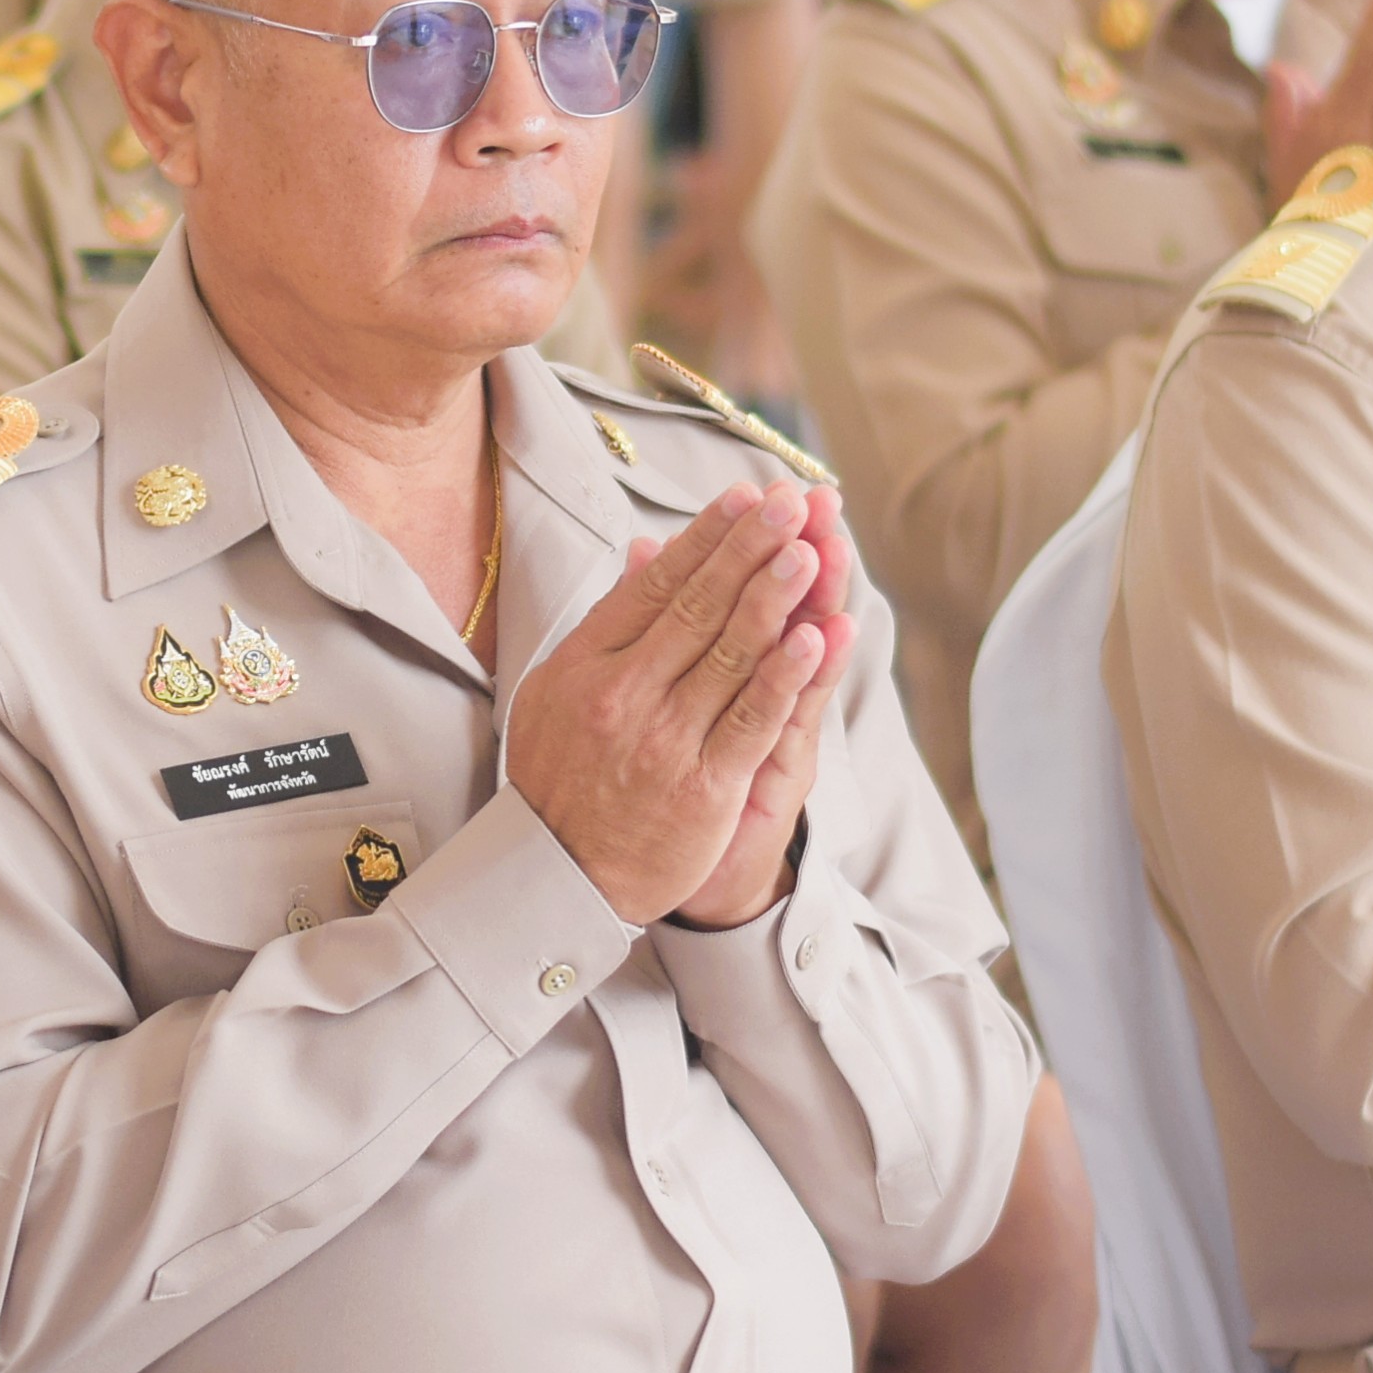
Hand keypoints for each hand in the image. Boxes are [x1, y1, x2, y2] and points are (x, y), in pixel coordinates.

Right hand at [506, 478, 851, 927]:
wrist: (558, 877)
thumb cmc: (562, 777)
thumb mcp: (558, 690)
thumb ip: (608, 623)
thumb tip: (646, 552)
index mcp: (588, 664)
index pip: (655, 585)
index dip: (705, 537)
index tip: (745, 495)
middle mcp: (624, 695)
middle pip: (698, 607)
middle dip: (750, 548)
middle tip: (791, 502)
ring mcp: (665, 740)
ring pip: (730, 654)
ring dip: (775, 596)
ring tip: (812, 548)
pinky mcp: (704, 786)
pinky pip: (752, 720)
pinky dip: (786, 676)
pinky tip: (815, 637)